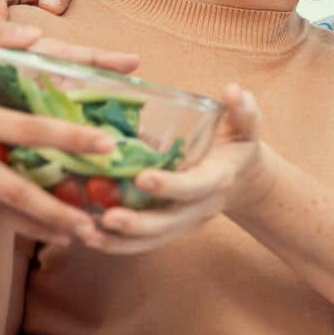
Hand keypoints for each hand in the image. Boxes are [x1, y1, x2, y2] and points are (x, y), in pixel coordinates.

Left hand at [92, 84, 277, 253]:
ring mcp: (184, 223)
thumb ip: (243, 109)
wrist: (242, 179)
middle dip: (138, 223)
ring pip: (152, 239)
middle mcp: (200, 207)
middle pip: (168, 222)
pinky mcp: (169, 229)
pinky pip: (143, 243)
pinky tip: (89, 238)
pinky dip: (117, 244)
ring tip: (88, 235)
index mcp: (217, 179)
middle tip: (107, 218)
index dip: (170, 185)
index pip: (194, 186)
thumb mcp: (246, 124)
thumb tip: (232, 90)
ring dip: (120, 241)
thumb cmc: (237, 144)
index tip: (142, 178)